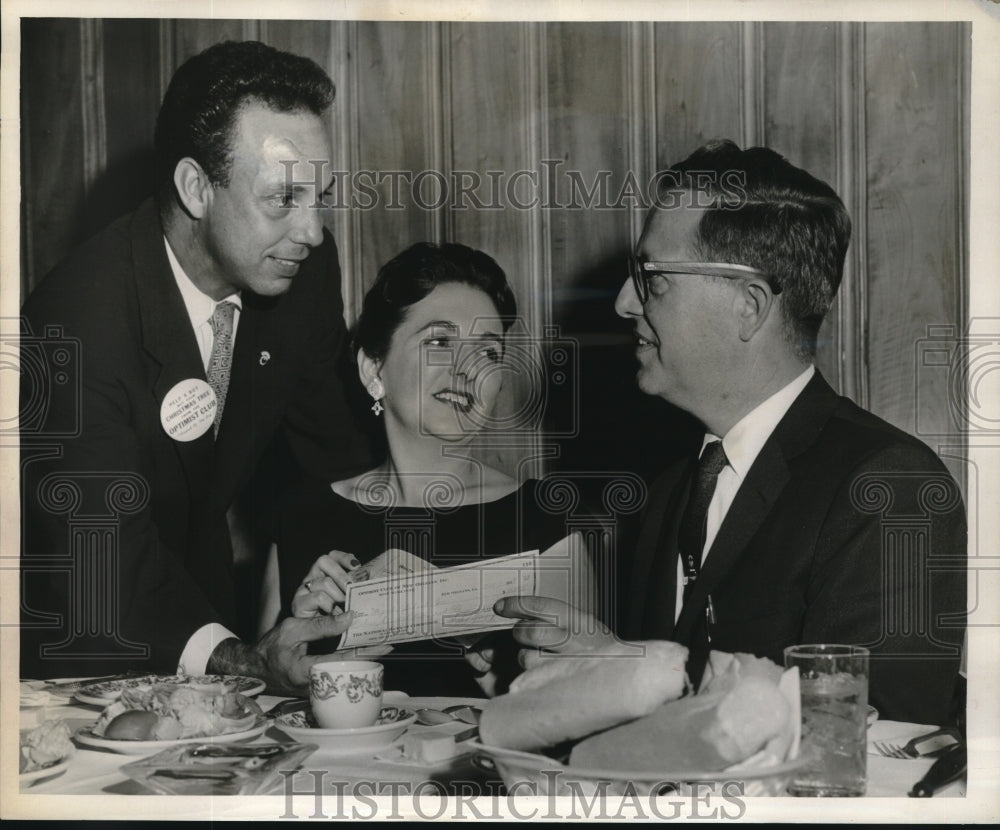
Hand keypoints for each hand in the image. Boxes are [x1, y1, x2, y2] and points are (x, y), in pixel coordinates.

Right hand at [207, 613, 389, 695]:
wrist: (255, 668)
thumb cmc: (271, 647)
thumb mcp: (292, 629)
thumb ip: (320, 625)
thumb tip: (349, 618)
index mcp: (306, 672)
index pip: (343, 662)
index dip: (366, 652)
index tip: (385, 644)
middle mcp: (314, 686)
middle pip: (350, 672)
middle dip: (370, 658)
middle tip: (389, 643)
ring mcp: (317, 689)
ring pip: (346, 674)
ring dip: (363, 660)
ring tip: (381, 645)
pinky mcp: (319, 687)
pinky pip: (340, 674)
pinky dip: (352, 662)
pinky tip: (363, 651)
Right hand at [292, 550, 367, 617]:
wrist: (311, 639)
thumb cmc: (333, 618)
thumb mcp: (345, 600)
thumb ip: (353, 589)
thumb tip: (369, 578)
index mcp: (323, 574)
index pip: (332, 556)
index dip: (344, 557)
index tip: (356, 566)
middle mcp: (312, 578)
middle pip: (324, 561)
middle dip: (341, 574)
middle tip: (351, 588)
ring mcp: (304, 589)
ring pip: (324, 582)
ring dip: (338, 595)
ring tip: (343, 606)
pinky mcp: (299, 603)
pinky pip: (318, 597)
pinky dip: (329, 605)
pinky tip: (331, 613)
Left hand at [493, 595, 618, 669]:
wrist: (628, 677)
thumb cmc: (600, 650)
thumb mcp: (586, 626)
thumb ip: (558, 619)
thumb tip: (522, 614)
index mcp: (579, 621)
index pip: (541, 606)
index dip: (516, 604)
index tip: (501, 607)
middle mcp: (575, 641)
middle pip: (531, 631)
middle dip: (520, 633)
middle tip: (521, 635)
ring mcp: (569, 665)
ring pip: (528, 658)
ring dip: (526, 658)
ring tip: (538, 659)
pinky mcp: (562, 686)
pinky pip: (534, 681)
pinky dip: (531, 678)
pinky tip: (541, 676)